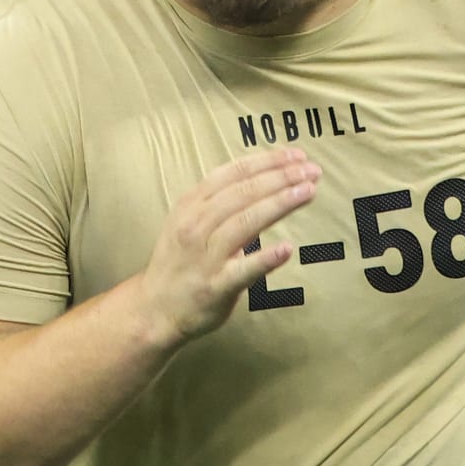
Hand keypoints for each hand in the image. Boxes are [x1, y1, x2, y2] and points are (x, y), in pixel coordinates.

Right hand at [131, 149, 319, 347]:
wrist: (153, 309)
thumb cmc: (179, 262)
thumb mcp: (186, 221)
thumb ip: (217, 201)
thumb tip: (259, 179)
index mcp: (191, 205)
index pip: (233, 174)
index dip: (266, 162)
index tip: (295, 155)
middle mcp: (196, 226)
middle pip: (243, 193)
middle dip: (280, 177)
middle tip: (311, 170)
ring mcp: (206, 257)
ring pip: (245, 222)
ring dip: (279, 203)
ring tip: (307, 191)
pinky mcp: (216, 286)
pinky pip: (243, 270)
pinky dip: (265, 259)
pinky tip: (287, 248)